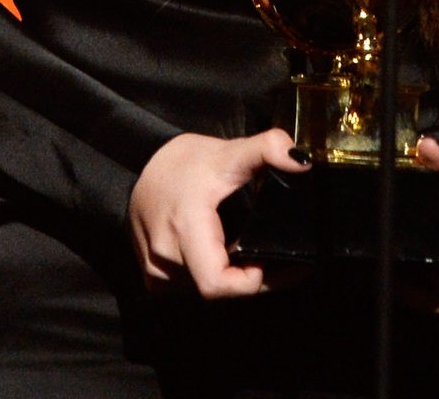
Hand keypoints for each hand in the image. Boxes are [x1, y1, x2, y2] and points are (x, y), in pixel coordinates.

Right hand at [128, 128, 308, 298]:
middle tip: (282, 259)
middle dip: (253, 277)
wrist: (138, 164)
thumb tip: (300, 160)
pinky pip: (191, 286)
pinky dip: (213, 276)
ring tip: (258, 257)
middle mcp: (165, 258)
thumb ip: (267, 149)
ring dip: (233, 279)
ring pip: (205, 289)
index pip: (218, 283)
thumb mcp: (226, 151)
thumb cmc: (181, 162)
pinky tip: (228, 258)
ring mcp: (156, 272)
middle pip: (219, 288)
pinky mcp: (154, 277)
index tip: (277, 262)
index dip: (252, 282)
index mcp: (184, 230)